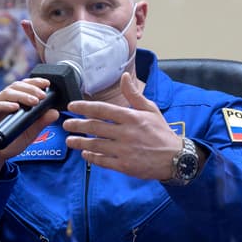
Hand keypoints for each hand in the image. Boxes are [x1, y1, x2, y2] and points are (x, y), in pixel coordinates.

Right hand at [0, 76, 57, 178]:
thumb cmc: (8, 144)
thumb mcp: (29, 134)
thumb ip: (40, 123)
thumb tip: (54, 112)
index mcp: (10, 102)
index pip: (22, 86)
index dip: (34, 82)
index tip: (46, 84)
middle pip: (15, 87)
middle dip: (30, 89)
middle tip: (42, 96)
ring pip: (6, 94)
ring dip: (21, 96)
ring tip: (33, 101)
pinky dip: (5, 105)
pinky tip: (15, 107)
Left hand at [63, 73, 182, 179]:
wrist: (176, 158)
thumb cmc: (162, 133)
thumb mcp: (151, 109)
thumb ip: (134, 94)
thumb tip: (125, 76)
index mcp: (131, 117)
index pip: (102, 110)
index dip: (84, 107)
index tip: (72, 106)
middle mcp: (126, 133)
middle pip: (94, 127)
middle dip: (76, 125)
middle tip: (66, 124)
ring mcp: (124, 150)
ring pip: (95, 145)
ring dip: (80, 143)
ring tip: (69, 140)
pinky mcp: (124, 165)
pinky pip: (103, 161)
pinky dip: (92, 158)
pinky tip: (85, 155)